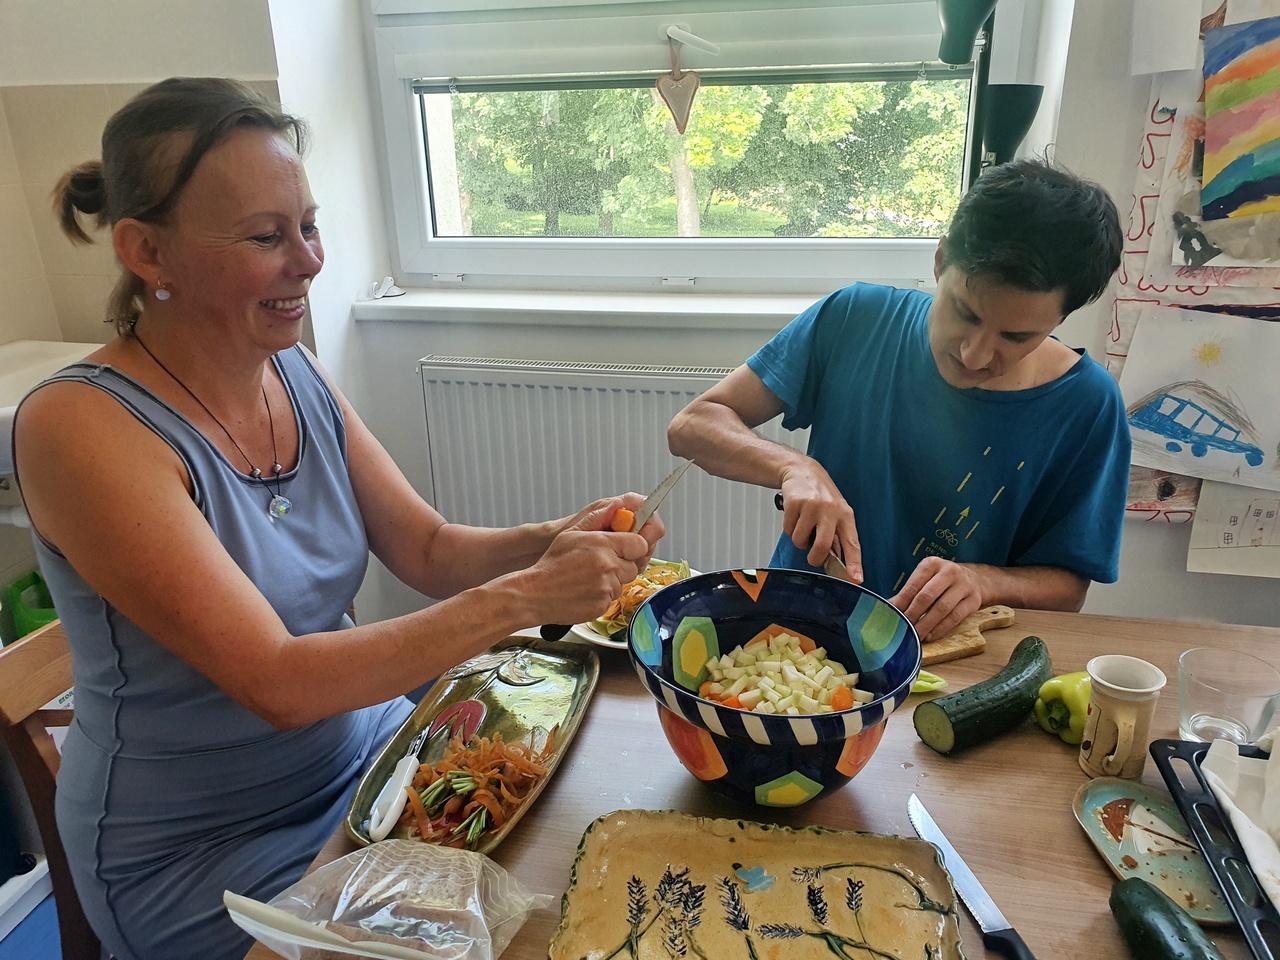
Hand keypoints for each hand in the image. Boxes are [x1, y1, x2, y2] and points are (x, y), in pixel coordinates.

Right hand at [524, 498, 655, 624]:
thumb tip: (617, 506)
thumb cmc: (552, 564)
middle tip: (601, 562)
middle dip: (623, 563)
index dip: (634, 544)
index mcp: (603, 545)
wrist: (535, 593)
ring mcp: (606, 588)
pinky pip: (613, 598)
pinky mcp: (603, 606)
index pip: (641, 543)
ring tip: (589, 576)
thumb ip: (597, 517)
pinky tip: (586, 588)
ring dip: (612, 580)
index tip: (627, 546)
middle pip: (635, 565)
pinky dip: (603, 594)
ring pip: (623, 583)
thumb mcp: (572, 533)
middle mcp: (609, 567)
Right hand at [778, 464, 861, 580]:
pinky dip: (789, 527)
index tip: (856, 578)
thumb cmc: (821, 495)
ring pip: (800, 540)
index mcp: (845, 515)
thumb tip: (838, 563)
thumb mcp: (836, 513)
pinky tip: (795, 515)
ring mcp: (813, 505)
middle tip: (812, 557)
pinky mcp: (795, 502)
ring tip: (803, 525)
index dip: (854, 563)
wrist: (802, 471)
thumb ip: (837, 536)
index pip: (852, 543)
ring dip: (799, 539)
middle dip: (814, 558)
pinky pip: (789, 529)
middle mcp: (831, 510)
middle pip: (822, 546)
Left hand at [888, 557, 982, 642]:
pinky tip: (931, 635)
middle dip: (913, 614)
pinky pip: (955, 617)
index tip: (892, 615)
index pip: (914, 585)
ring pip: (942, 608)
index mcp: (932, 564)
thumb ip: (908, 593)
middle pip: (927, 596)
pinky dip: (941, 628)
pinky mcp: (973, 601)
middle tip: (903, 628)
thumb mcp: (925, 579)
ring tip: (916, 635)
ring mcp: (964, 585)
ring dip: (926, 624)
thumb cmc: (941, 581)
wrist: (975, 579)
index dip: (902, 601)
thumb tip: (888, 608)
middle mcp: (949, 571)